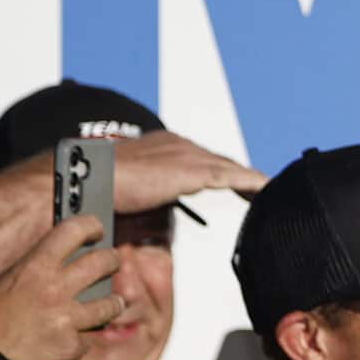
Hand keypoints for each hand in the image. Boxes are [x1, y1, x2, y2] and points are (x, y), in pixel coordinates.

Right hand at [0, 216, 123, 359]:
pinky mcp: (75, 346)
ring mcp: (69, 319)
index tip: (97, 228)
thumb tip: (59, 267)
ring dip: (113, 303)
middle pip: (103, 263)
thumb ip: (32, 275)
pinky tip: (65, 341)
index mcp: (32, 268)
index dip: (89, 226)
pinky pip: (89, 337)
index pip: (71, 231)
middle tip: (113, 261)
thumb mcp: (0, 288)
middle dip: (112, 260)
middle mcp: (55, 289)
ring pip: (110, 304)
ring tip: (112, 302)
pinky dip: (79, 339)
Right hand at [108, 133, 264, 213]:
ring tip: (270, 192)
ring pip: (231, 168)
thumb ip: (152, 195)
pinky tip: (267, 189)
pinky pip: (233, 176)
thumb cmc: (101, 186)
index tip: (237, 184)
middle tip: (261, 190)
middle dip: (242, 176)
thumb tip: (159, 214)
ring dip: (251, 181)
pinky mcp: (193, 170)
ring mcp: (187, 155)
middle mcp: (179, 145)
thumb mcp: (133, 188)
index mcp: (164, 145)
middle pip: (221, 162)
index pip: (202, 159)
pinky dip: (251, 183)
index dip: (223, 171)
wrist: (89, 178)